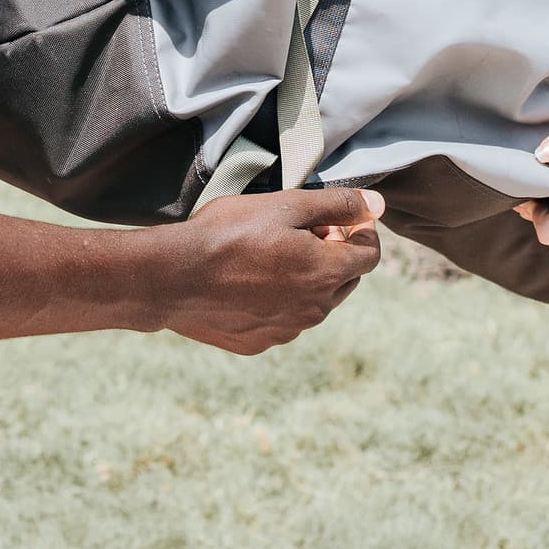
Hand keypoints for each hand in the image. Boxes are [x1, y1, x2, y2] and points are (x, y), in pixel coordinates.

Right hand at [151, 186, 386, 354]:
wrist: (172, 277)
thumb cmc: (227, 234)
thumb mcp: (285, 205)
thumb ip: (337, 205)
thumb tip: (377, 206)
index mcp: (325, 274)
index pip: (369, 256)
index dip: (361, 232)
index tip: (340, 218)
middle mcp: (314, 310)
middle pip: (345, 280)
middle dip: (335, 254)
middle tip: (302, 231)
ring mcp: (286, 331)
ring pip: (314, 303)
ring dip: (306, 279)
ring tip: (269, 255)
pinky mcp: (259, 343)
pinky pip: (282, 321)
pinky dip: (278, 301)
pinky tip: (247, 281)